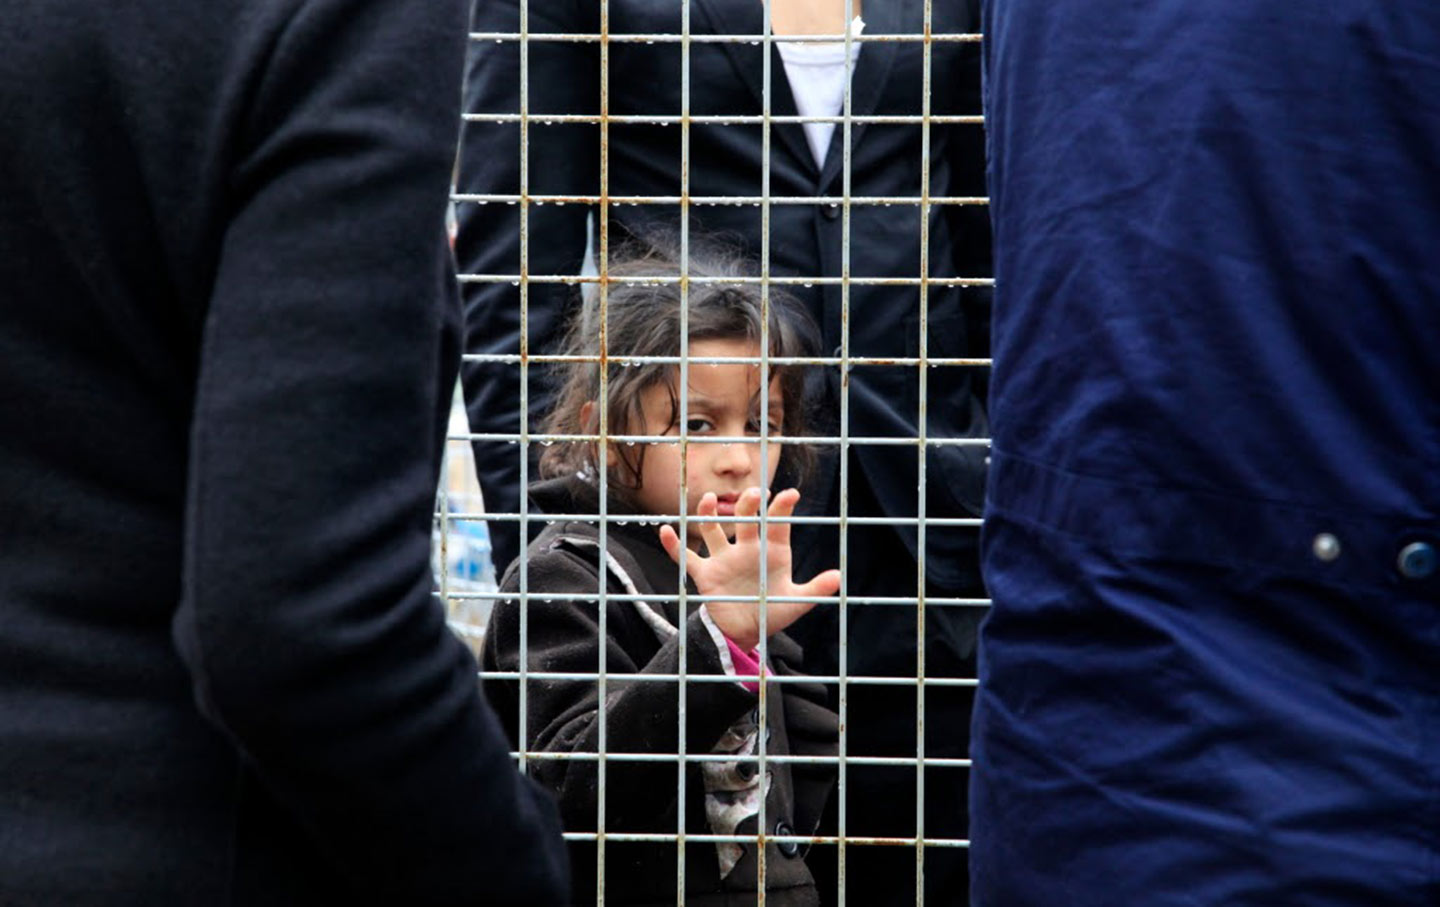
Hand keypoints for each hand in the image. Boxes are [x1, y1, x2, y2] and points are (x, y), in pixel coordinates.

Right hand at [658, 487, 841, 651]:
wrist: (743, 631)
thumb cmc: (771, 610)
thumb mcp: (795, 602)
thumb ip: (815, 590)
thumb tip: (838, 578)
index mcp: (771, 551)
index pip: (777, 525)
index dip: (782, 509)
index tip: (790, 494)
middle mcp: (745, 549)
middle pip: (744, 520)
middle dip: (748, 506)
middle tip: (754, 494)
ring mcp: (723, 559)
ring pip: (712, 530)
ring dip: (708, 514)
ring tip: (708, 500)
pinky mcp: (704, 574)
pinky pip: (685, 557)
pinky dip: (673, 545)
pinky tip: (666, 530)